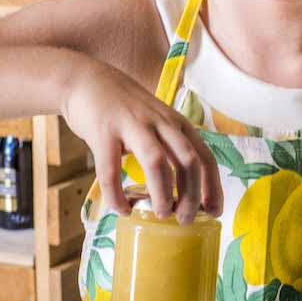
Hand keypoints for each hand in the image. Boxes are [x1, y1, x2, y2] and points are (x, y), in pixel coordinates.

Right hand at [62, 58, 222, 221]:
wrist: (86, 81)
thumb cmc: (126, 110)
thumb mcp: (158, 123)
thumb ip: (171, 148)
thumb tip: (183, 193)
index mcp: (178, 124)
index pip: (206, 156)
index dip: (213, 186)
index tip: (215, 211)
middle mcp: (161, 122)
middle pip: (188, 159)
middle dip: (192, 194)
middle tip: (186, 219)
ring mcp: (132, 125)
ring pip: (157, 162)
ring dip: (162, 193)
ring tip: (161, 215)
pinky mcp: (103, 132)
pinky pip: (111, 170)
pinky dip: (117, 194)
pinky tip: (121, 209)